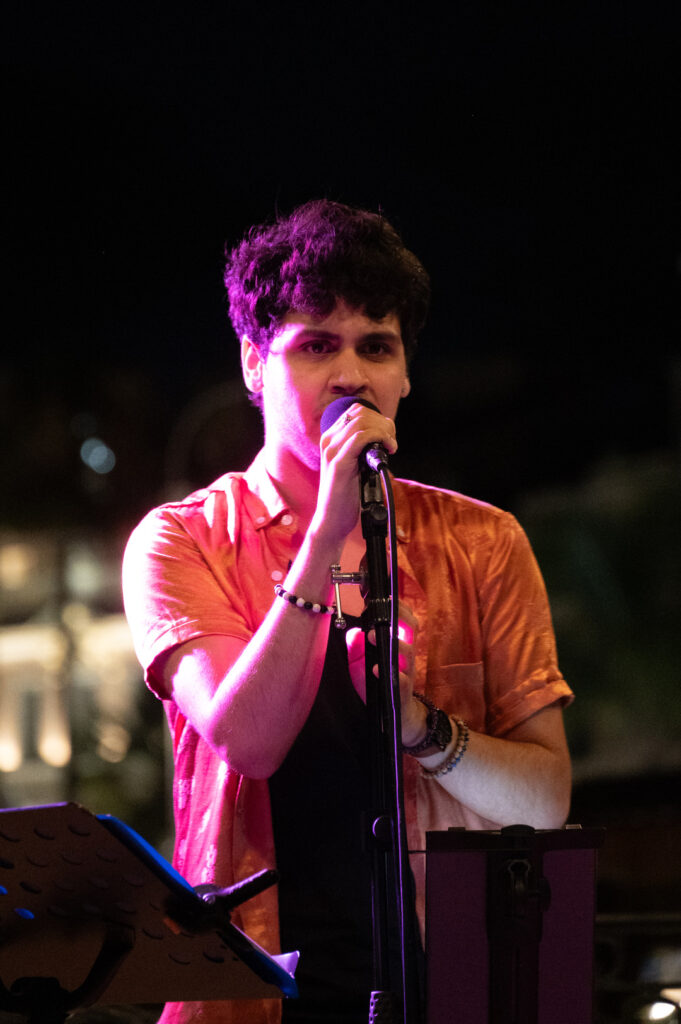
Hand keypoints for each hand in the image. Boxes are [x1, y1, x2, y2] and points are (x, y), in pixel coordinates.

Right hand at [312, 403, 397, 542]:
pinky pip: (360, 437)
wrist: (333, 520)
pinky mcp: (338, 463)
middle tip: (392, 443)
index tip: (388, 436)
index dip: (378, 418)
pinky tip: (388, 450)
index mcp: (331, 439)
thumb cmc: (347, 495)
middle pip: (361, 413)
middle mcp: (329, 441)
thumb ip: (363, 449)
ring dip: (384, 430)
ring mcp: (331, 451)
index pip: (356, 411)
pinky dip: (379, 438)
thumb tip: (385, 436)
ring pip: (362, 422)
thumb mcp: (355, 465)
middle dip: (384, 424)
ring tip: (391, 447)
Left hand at [345, 601, 427, 746]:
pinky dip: (391, 673)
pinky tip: (378, 669)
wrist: (396, 716)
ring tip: (374, 636)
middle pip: (413, 628)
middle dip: (400, 617)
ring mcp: (407, 672)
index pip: (404, 619)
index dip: (399, 607)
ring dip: (393, 642)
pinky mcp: (404, 691)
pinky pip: (403, 680)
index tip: (385, 598)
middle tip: (383, 613)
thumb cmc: (379, 683)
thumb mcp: (362, 664)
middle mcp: (406, 655)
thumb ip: (357, 647)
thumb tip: (353, 631)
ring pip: (409, 651)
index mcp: (398, 644)